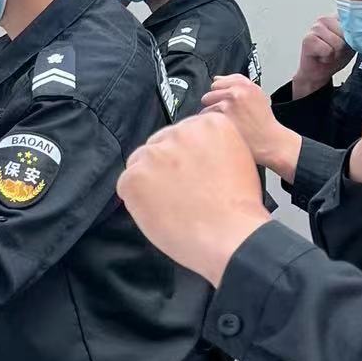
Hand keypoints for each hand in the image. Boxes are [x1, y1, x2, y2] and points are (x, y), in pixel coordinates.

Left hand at [118, 114, 269, 285]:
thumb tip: (188, 154)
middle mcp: (180, 132)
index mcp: (208, 124)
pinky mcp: (135, 176)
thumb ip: (209, 148)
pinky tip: (159, 212)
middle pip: (158, 145)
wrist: (230, 236)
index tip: (191, 175)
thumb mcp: (236, 160)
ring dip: (148, 182)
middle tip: (180, 193)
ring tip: (172, 205)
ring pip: (139, 163)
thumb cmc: (236, 208)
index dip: (183, 159)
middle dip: (163, 167)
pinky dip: (136, 201)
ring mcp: (155, 153)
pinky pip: (125, 185)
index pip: (181, 134)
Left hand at [201, 74, 300, 180]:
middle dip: (214, 102)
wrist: (269, 142)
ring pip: (206, 105)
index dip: (221, 92)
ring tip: (227, 123)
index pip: (221, 80)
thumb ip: (236, 86)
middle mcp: (238, 91)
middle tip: (227, 114)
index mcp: (247, 85)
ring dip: (211, 114)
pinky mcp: (220, 115)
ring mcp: (228, 102)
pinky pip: (205, 116)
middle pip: (211, 92)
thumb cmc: (263, 123)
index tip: (225, 100)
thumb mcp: (257, 98)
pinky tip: (222, 129)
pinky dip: (210, 124)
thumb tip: (216, 78)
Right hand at [291, 14, 351, 97]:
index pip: (354, 22)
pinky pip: (327, 50)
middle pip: (346, 33)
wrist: (319, 72)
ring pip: (337, 42)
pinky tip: (321, 56)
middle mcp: (326, 18)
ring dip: (335, 53)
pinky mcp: (308, 39)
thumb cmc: (334, 57)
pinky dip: (327, 57)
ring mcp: (315, 27)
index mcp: (337, 17)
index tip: (347, 44)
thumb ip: (357, 33)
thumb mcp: (352, 43)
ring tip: (329, 53)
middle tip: (335, 50)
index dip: (354, 37)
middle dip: (344, 46)